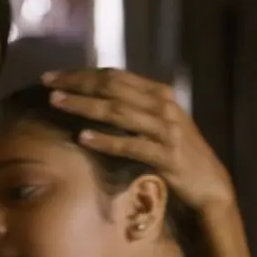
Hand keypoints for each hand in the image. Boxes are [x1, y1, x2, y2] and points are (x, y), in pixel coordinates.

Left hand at [41, 68, 234, 212]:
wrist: (210, 183)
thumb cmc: (179, 152)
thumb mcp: (159, 122)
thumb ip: (135, 106)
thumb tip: (98, 94)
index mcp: (160, 93)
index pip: (115, 76)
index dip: (83, 73)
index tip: (54, 75)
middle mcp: (163, 106)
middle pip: (113, 88)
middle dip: (77, 83)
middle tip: (47, 82)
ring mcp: (165, 130)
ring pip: (118, 112)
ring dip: (84, 106)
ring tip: (57, 102)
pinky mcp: (166, 156)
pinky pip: (130, 145)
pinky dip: (106, 140)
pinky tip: (83, 138)